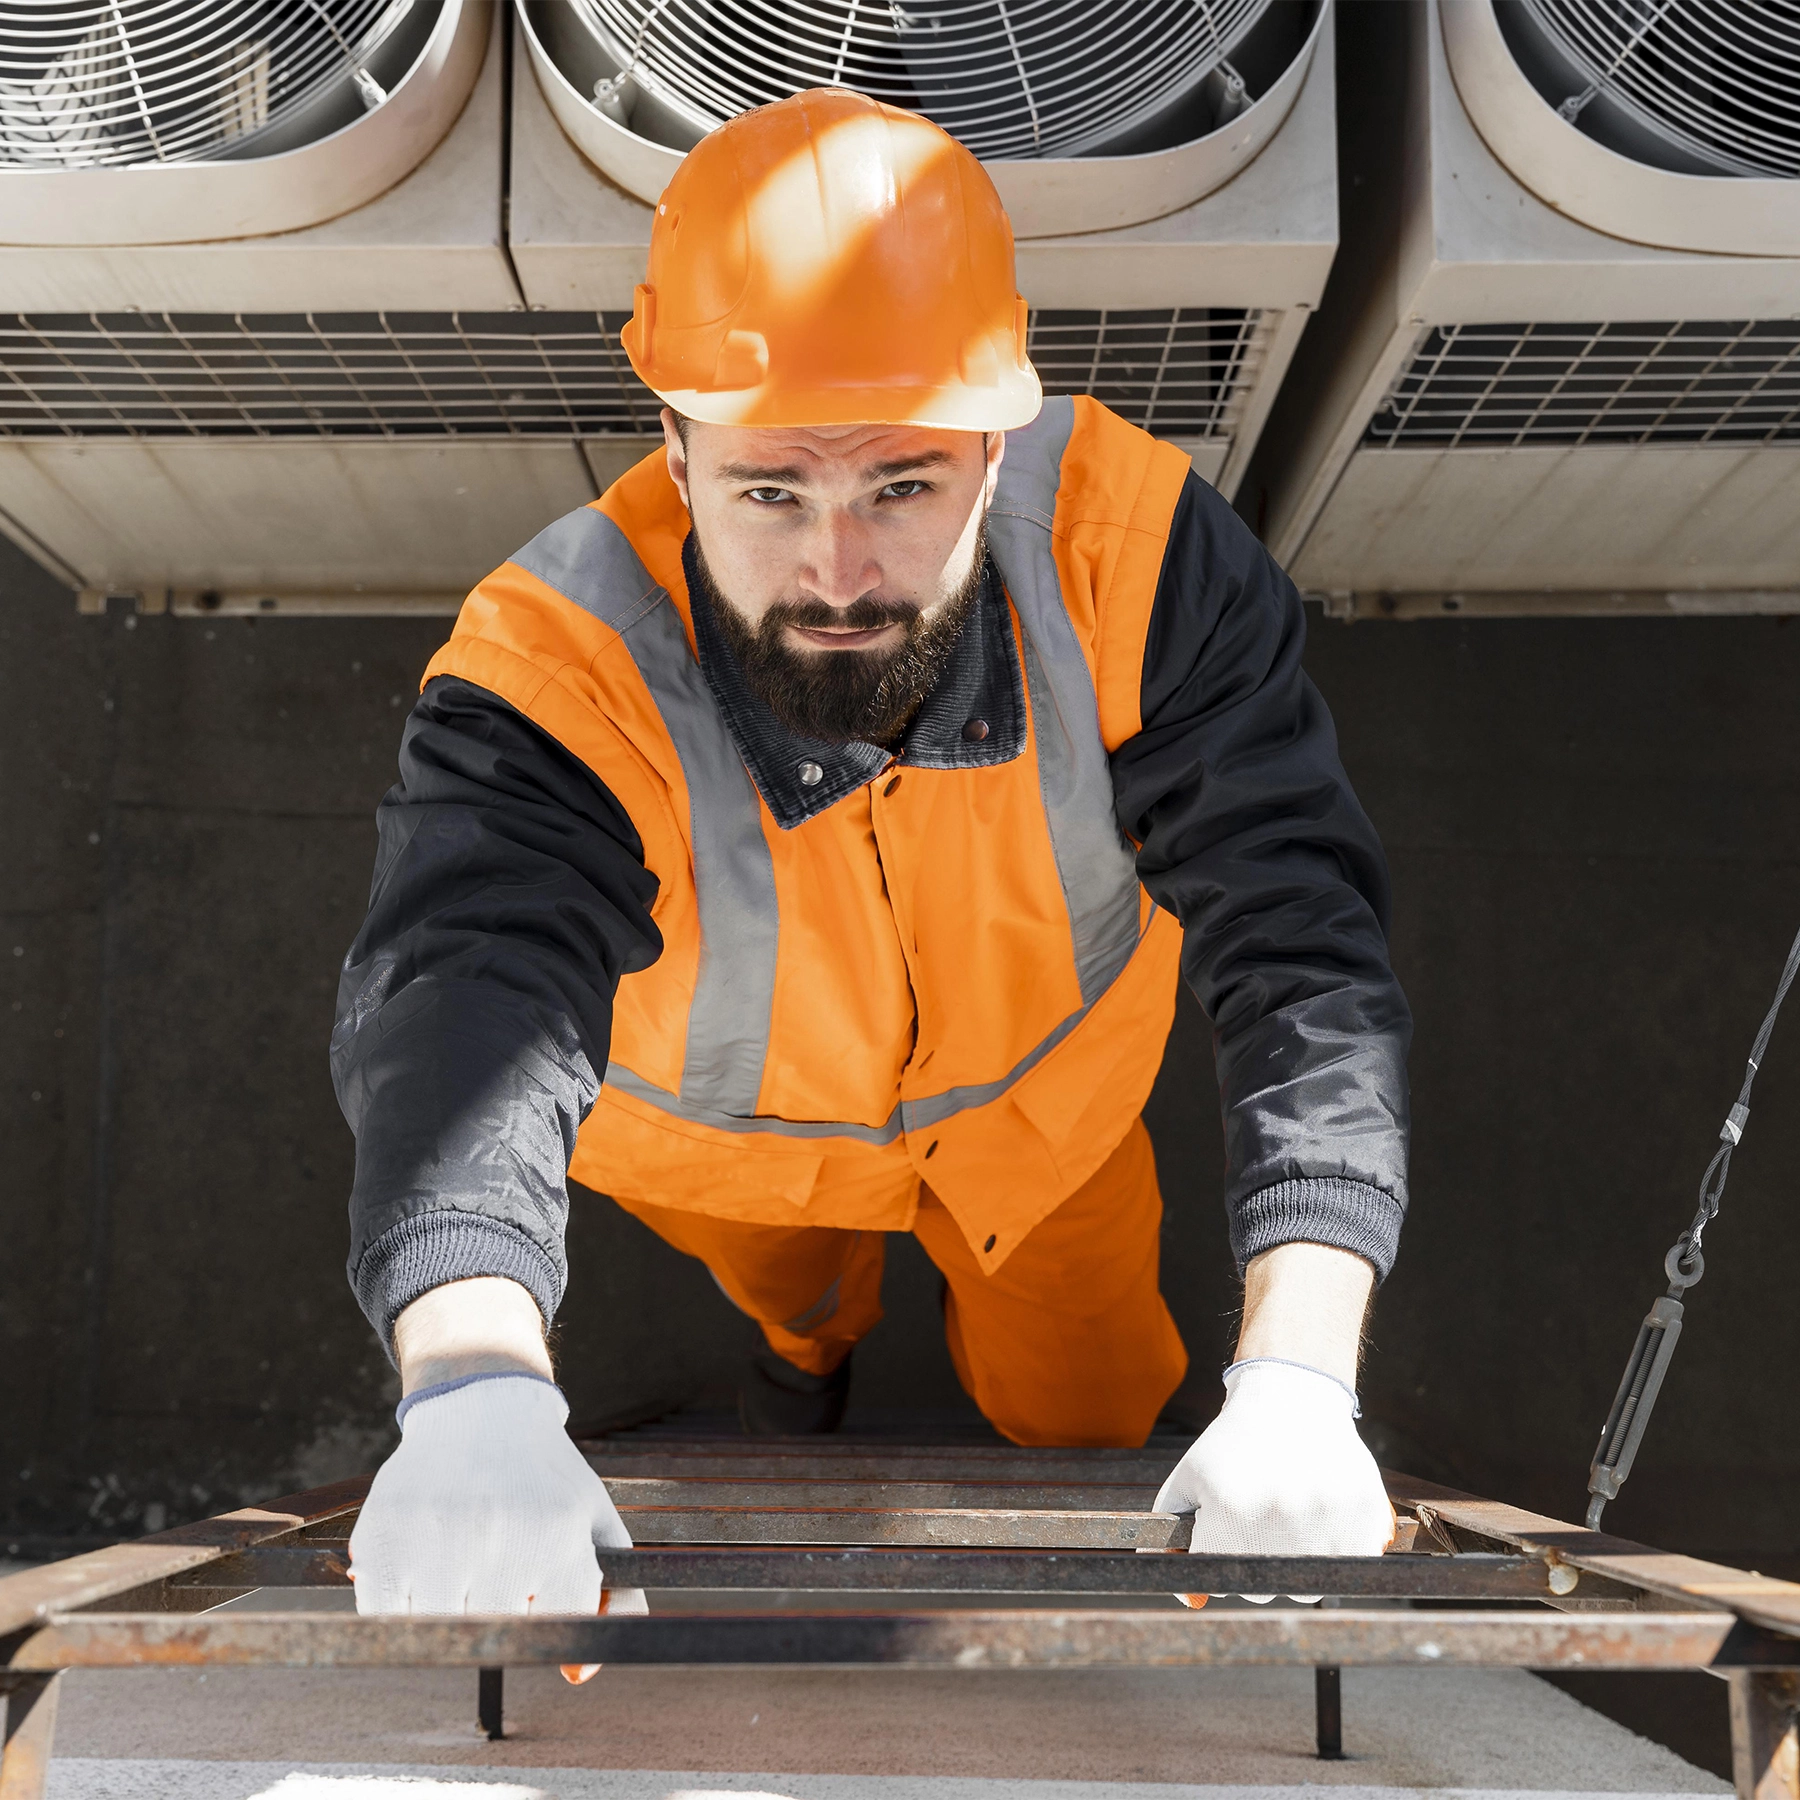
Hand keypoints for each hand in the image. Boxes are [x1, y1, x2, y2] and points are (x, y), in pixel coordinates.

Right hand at [349, 1374, 645, 1669]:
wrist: (482, 1406)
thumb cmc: (546, 1477)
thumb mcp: (597, 1519)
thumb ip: (614, 1596)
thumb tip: (575, 1676)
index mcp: (559, 1534)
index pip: (555, 1629)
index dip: (546, 1626)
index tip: (535, 1603)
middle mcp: (501, 1536)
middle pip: (491, 1636)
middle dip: (494, 1619)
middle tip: (493, 1580)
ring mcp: (438, 1537)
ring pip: (435, 1634)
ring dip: (446, 1616)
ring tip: (459, 1569)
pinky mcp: (385, 1536)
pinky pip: (384, 1618)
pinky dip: (399, 1609)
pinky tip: (421, 1570)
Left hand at [1153, 1360, 1393, 1601]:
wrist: (1291, 1401)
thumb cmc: (1234, 1443)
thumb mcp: (1188, 1478)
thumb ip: (1173, 1537)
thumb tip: (1191, 1600)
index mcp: (1230, 1515)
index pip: (1219, 1575)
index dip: (1220, 1551)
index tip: (1228, 1525)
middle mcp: (1280, 1526)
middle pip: (1261, 1589)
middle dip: (1254, 1560)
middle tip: (1261, 1512)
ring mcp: (1327, 1527)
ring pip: (1305, 1588)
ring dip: (1295, 1561)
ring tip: (1290, 1511)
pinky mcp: (1364, 1525)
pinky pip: (1345, 1568)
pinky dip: (1335, 1551)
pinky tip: (1320, 1513)